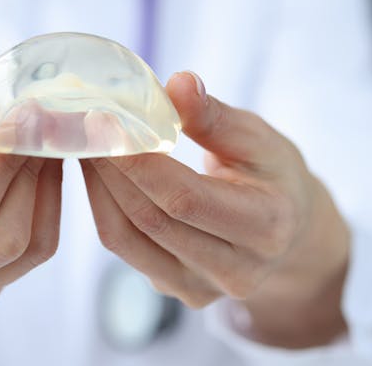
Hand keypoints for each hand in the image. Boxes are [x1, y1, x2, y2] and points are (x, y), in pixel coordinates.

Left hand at [81, 72, 349, 348]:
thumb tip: (177, 83)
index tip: (104, 122)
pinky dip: (103, 207)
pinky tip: (97, 174)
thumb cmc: (273, 175)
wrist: (289, 232)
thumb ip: (216, 116)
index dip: (138, 161)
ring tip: (84, 145)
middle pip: (150, 219)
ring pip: (126, 238)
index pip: (184, 198)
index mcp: (266, 226)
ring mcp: (201, 288)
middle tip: (82, 127)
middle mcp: (235, 270)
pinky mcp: (175, 289)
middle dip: (109, 169)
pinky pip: (125, 248)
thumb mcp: (259, 138)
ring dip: (97, 188)